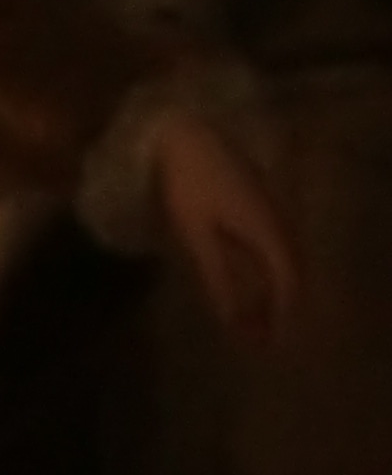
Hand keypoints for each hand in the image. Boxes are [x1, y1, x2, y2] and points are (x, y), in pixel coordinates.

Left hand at [151, 109, 296, 346]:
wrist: (184, 131)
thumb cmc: (188, 182)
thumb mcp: (197, 235)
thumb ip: (218, 277)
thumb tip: (233, 318)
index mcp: (267, 229)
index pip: (288, 281)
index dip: (282, 315)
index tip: (270, 344)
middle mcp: (276, 219)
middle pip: (290, 271)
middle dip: (278, 307)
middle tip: (260, 340)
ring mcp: (269, 207)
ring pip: (282, 257)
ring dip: (271, 290)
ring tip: (252, 319)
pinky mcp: (255, 200)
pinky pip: (270, 244)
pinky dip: (263, 270)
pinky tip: (245, 282)